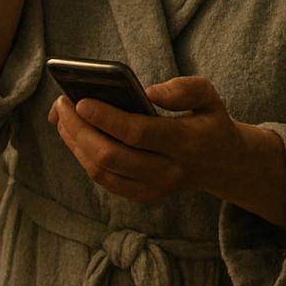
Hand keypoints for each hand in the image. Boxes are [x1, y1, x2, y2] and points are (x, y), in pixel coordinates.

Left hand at [48, 76, 285, 224]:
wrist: (224, 164)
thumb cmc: (209, 121)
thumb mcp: (210, 96)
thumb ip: (184, 89)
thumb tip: (149, 92)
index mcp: (186, 143)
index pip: (138, 133)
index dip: (106, 118)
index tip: (80, 101)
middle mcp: (169, 171)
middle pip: (112, 156)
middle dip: (79, 130)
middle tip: (62, 104)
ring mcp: (155, 189)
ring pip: (102, 171)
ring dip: (75, 144)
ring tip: (61, 117)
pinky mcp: (144, 196)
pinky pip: (105, 180)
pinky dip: (83, 158)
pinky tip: (74, 135)